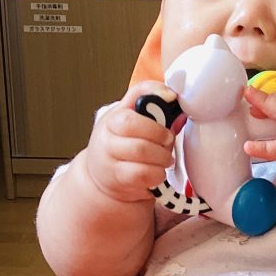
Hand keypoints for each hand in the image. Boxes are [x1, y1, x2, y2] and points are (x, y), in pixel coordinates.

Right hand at [85, 82, 176, 202]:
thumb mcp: (130, 122)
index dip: (155, 97)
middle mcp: (108, 134)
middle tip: (167, 140)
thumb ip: (152, 110)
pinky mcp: (118, 178)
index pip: (132, 98)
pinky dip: (157, 174)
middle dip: (160, 133)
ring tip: (165, 159)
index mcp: (114, 116)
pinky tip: (157, 172)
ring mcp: (110, 157)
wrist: (101, 177)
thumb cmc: (121, 146)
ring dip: (162, 156)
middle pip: (134, 125)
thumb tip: (174, 103)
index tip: (171, 100)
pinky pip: (144, 173)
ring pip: (142, 150)